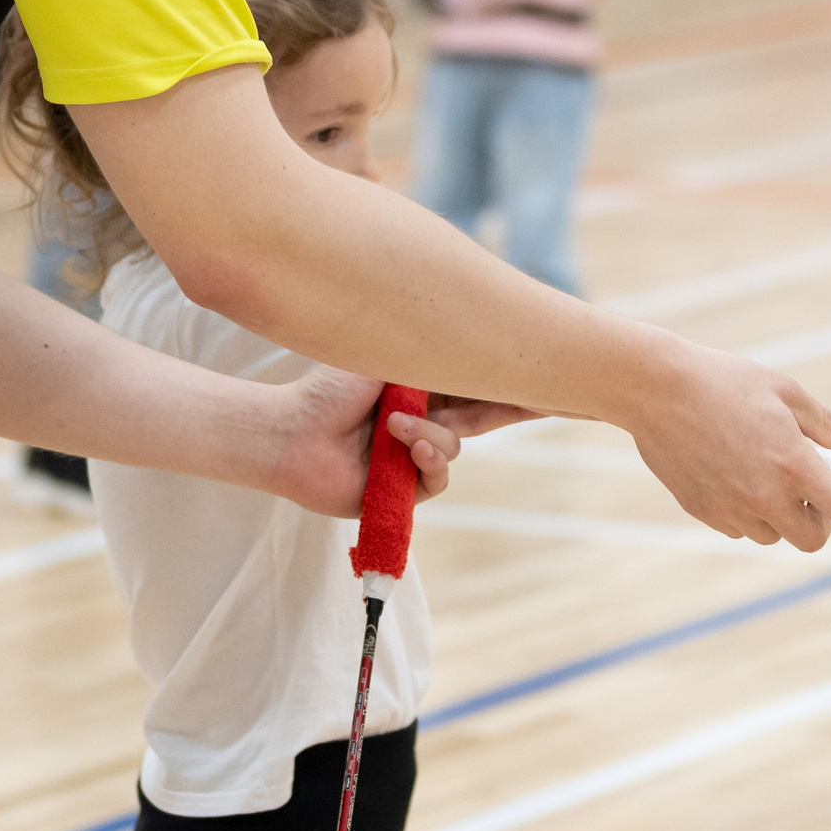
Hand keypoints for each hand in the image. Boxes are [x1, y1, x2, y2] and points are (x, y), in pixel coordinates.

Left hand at [262, 368, 536, 513]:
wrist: (293, 431)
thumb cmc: (329, 389)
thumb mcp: (385, 358)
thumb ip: (430, 357)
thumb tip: (474, 339)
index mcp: (416, 388)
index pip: (468, 385)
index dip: (502, 384)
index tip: (536, 377)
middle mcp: (419, 420)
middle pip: (475, 417)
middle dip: (500, 407)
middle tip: (525, 399)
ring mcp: (411, 456)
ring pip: (454, 448)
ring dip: (433, 436)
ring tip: (395, 426)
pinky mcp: (402, 490)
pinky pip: (437, 479)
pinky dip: (430, 463)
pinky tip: (410, 449)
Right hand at [619, 338, 830, 568]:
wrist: (654, 388)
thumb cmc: (723, 381)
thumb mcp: (784, 391)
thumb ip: (823, 423)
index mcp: (795, 464)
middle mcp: (766, 495)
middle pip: (811, 539)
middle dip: (817, 521)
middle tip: (807, 488)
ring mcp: (732, 508)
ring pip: (772, 534)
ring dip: (778, 514)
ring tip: (758, 468)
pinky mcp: (703, 512)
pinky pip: (738, 526)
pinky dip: (744, 510)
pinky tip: (728, 471)